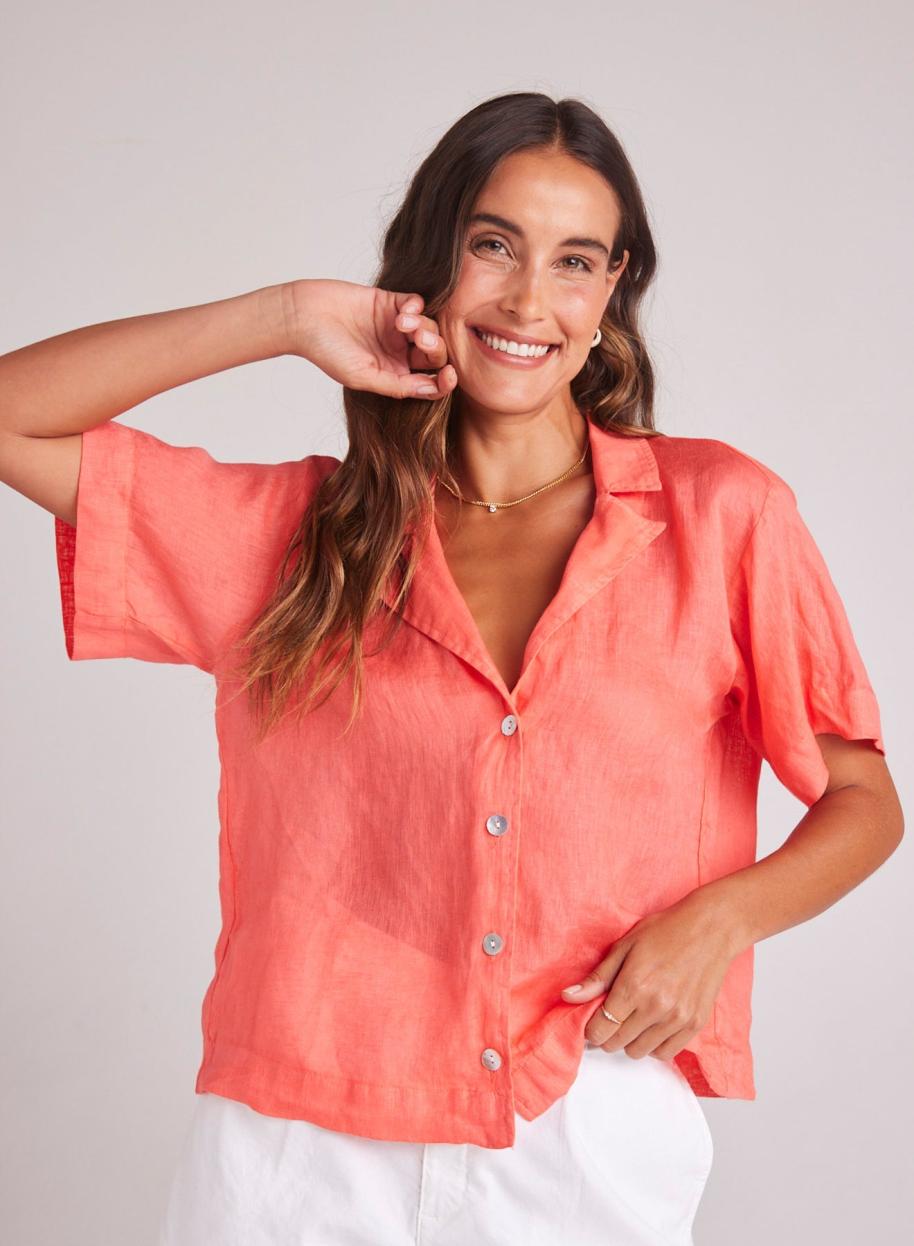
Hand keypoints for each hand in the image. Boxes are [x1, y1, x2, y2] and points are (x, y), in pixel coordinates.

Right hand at [286, 278, 457, 400]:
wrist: (302, 316)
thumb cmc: (325, 351)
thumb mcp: (362, 376)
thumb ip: (397, 385)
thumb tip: (432, 390)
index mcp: (393, 376)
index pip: (430, 383)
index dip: (445, 382)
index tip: (450, 375)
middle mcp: (397, 353)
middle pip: (434, 354)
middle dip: (435, 348)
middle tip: (419, 340)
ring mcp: (395, 328)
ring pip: (429, 328)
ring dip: (424, 326)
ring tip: (402, 323)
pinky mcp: (390, 302)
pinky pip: (417, 304)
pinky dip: (416, 307)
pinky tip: (403, 312)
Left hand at [559, 891, 742, 1060]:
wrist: (710, 929)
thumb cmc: (666, 931)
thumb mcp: (625, 946)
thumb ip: (598, 977)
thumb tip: (569, 997)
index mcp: (634, 986)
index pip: (600, 1029)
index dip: (591, 1028)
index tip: (593, 1019)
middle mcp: (656, 1007)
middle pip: (616, 1043)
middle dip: (608, 1032)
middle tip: (614, 1014)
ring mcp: (677, 1018)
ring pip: (639, 1052)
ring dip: (631, 1039)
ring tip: (635, 1017)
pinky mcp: (695, 1024)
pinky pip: (665, 1053)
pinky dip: (654, 1045)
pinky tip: (653, 1025)